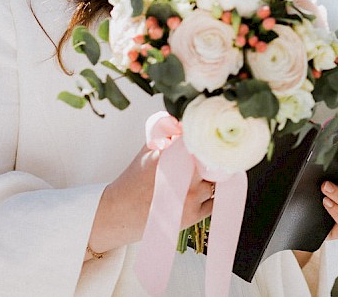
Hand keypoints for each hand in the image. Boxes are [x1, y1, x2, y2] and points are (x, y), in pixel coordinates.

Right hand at [87, 144, 215, 255]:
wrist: (120, 212)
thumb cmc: (133, 180)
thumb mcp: (148, 150)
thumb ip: (167, 134)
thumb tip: (185, 121)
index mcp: (174, 157)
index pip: (202, 143)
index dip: (207, 141)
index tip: (208, 139)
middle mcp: (185, 178)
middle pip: (213, 162)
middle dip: (211, 159)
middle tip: (207, 158)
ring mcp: (191, 198)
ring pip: (216, 182)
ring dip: (211, 178)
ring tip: (199, 177)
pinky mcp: (193, 215)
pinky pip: (214, 202)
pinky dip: (212, 196)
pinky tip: (202, 191)